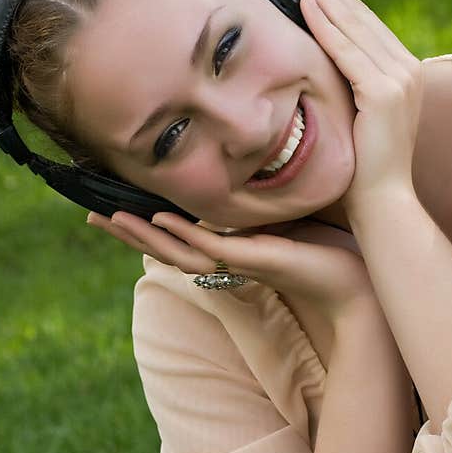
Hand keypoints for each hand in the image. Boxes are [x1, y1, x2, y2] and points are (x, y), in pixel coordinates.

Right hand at [86, 209, 375, 321]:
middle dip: (125, 232)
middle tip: (89, 215)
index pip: (175, 237)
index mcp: (230, 248)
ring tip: (109, 219)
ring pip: (177, 251)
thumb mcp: (290, 216)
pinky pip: (210, 248)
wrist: (362, 283)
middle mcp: (227, 258)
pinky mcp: (257, 261)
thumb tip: (257, 168)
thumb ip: (266, 200)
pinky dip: (183, 234)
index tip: (111, 207)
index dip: (142, 224)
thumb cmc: (332, 250)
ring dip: (142, 235)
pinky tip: (159, 221)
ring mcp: (238, 262)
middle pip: (163, 247)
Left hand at [292, 0, 423, 218]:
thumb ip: (349, 86)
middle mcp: (406, 69)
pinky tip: (305, 4)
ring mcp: (399, 79)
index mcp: (402, 72)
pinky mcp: (384, 93)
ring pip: (353, 27)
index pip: (364, 24)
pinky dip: (325, 25)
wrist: (383, 203)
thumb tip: (320, 62)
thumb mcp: (357, 116)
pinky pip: (347, 51)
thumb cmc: (363, 169)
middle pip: (359, 15)